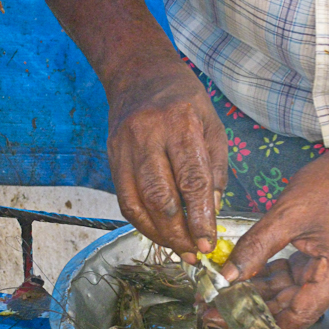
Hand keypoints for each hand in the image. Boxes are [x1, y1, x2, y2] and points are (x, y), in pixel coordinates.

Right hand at [107, 61, 227, 259]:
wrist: (140, 74)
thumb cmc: (186, 103)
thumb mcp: (213, 127)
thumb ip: (216, 170)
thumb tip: (214, 211)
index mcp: (182, 125)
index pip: (192, 180)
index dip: (201, 216)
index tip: (209, 242)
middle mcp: (149, 135)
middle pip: (162, 197)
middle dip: (180, 233)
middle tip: (195, 253)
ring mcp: (125, 146)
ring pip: (139, 202)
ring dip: (160, 234)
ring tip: (180, 251)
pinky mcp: (111, 156)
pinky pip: (124, 199)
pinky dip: (142, 222)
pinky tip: (159, 234)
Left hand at [222, 117, 328, 328]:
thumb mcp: (287, 214)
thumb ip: (255, 248)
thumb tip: (226, 277)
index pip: (299, 315)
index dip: (262, 325)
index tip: (229, 326)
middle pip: (292, 308)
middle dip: (254, 311)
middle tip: (213, 313)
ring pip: (290, 296)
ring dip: (258, 297)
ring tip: (221, 299)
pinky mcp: (326, 267)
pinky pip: (294, 281)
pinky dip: (270, 281)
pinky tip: (242, 281)